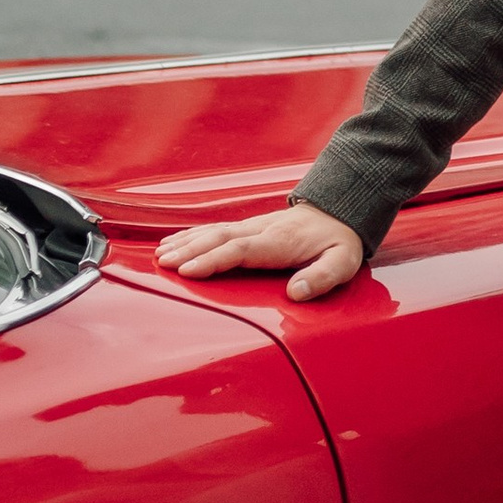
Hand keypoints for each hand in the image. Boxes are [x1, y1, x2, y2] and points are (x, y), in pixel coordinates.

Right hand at [156, 205, 365, 300]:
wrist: (342, 210)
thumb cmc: (339, 242)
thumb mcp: (343, 262)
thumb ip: (322, 277)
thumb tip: (296, 293)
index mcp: (279, 241)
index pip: (240, 249)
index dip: (213, 259)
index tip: (187, 271)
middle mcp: (262, 230)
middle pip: (219, 238)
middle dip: (189, 250)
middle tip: (162, 263)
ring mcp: (254, 226)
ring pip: (214, 231)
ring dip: (186, 242)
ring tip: (160, 254)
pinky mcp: (250, 227)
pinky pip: (217, 229)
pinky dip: (193, 234)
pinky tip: (175, 241)